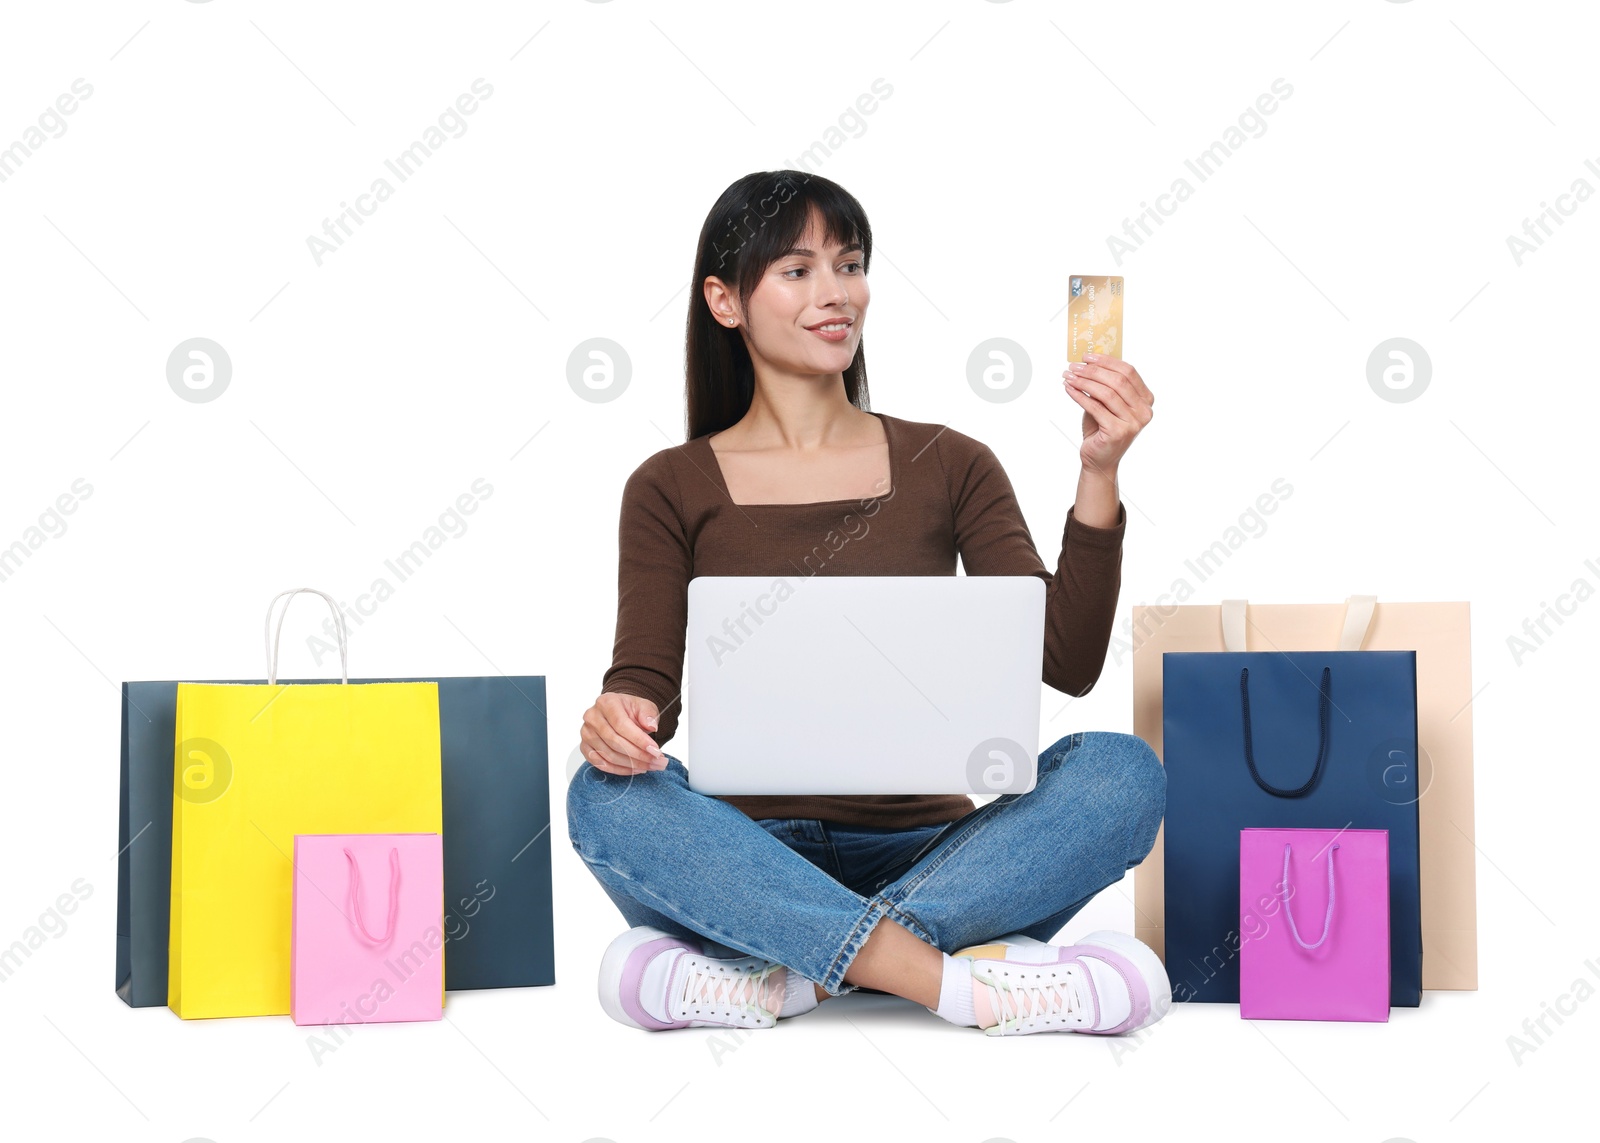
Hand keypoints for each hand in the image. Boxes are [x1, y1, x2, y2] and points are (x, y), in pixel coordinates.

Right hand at [579, 692, 666, 775]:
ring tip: (650, 766)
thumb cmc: (630, 710)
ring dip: (632, 765)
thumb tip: (652, 726)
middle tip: (657, 762)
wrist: (619, 712)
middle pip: (614, 742)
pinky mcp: (585, 747)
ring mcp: (586, 733)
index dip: (639, 740)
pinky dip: (619, 770)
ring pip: (609, 755)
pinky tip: (634, 769)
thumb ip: (649, 714)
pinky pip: (601, 764)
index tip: (656, 751)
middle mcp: (592, 717)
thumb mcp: (644, 706)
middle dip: (639, 755)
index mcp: (606, 702)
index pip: (621, 724)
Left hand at [1061, 353, 1153, 477]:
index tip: (1087, 356)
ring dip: (1084, 382)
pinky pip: (1096, 407)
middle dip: (1093, 370)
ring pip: (1106, 393)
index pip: (1129, 372)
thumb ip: (1105, 384)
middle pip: (1118, 381)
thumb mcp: (1106, 403)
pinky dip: (1080, 396)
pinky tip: (1069, 389)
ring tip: (1068, 377)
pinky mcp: (1117, 432)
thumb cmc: (1102, 428)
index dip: (1107, 361)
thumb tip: (1089, 360)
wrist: (1100, 459)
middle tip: (1073, 366)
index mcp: (1146, 399)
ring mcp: (1133, 423)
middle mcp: (1144, 411)